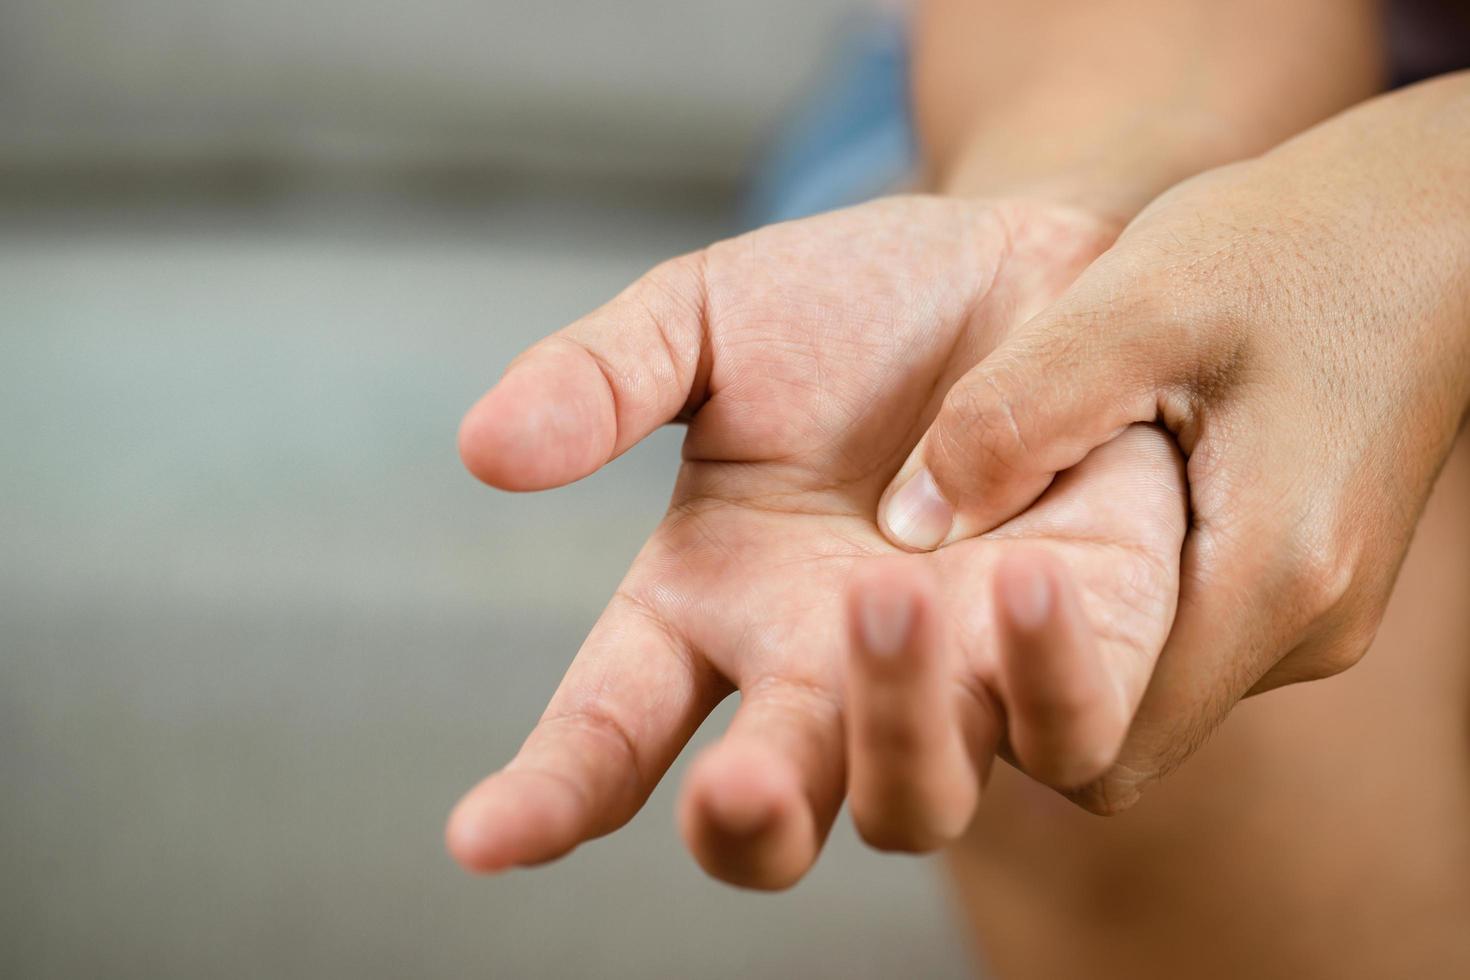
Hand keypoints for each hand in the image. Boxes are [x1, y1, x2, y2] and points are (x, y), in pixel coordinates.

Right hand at [445, 196, 1185, 887]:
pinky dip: (1046, 684)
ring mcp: (951, 680)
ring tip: (884, 592)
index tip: (482, 837)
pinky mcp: (1081, 653)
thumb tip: (484, 450)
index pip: (611, 730)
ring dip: (895, 729)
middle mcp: (818, 672)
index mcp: (707, 605)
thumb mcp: (704, 317)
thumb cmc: (854, 303)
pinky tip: (1024, 578)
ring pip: (912, 804)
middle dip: (746, 825)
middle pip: (766, 820)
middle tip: (734, 788)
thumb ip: (599, 381)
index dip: (548, 792)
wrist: (1029, 264)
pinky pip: (1068, 731)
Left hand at [877, 74, 1469, 812]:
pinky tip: (1071, 511)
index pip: (1103, 750)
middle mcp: (1308, 631)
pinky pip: (1185, 633)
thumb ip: (1013, 416)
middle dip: (1020, 674)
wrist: (1425, 222)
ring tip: (997, 538)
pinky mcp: (1306, 587)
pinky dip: (1118, 596)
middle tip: (934, 588)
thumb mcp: (1132, 304)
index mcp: (1276, 578)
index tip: (927, 630)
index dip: (997, 704)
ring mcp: (1314, 617)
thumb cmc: (1289, 245)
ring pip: (1150, 682)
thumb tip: (905, 529)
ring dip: (1071, 629)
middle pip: (1121, 728)